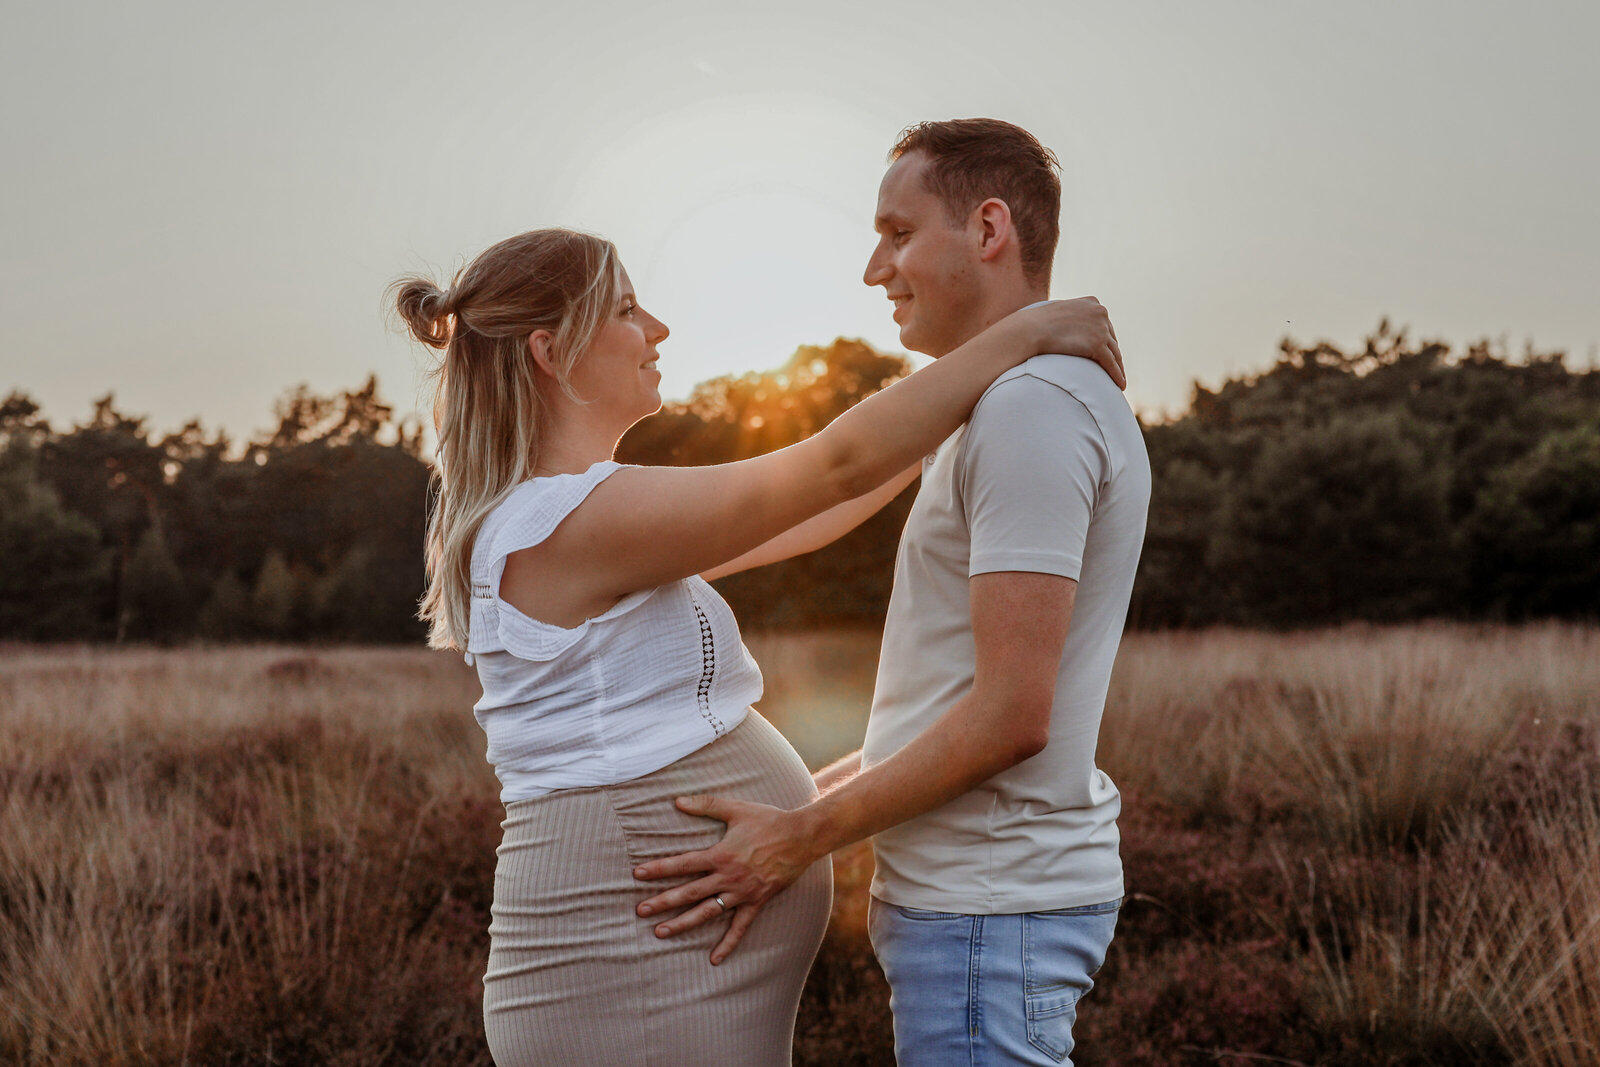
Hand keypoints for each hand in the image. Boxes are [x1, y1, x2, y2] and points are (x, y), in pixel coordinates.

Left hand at [632, 795, 817, 964]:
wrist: (801, 837)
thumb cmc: (768, 820)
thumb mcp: (736, 809)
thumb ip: (706, 805)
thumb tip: (677, 801)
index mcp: (720, 854)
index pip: (683, 864)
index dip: (659, 868)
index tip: (638, 874)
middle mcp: (728, 877)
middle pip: (689, 892)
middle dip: (662, 901)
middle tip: (640, 911)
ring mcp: (742, 892)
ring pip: (707, 912)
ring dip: (683, 923)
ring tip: (660, 932)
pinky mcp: (757, 902)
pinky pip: (740, 927)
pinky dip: (728, 943)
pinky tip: (714, 959)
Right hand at [1021, 297, 1124, 389]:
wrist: (1029, 330)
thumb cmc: (1036, 323)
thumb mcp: (1059, 312)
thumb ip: (1070, 318)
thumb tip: (1069, 328)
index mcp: (1092, 303)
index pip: (1104, 325)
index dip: (1107, 341)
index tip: (1108, 353)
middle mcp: (1100, 312)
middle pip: (1112, 339)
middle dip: (1113, 355)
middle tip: (1115, 370)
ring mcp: (1100, 328)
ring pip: (1115, 353)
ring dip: (1118, 368)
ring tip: (1119, 382)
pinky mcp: (1097, 345)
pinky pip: (1111, 363)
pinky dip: (1117, 375)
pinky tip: (1120, 385)